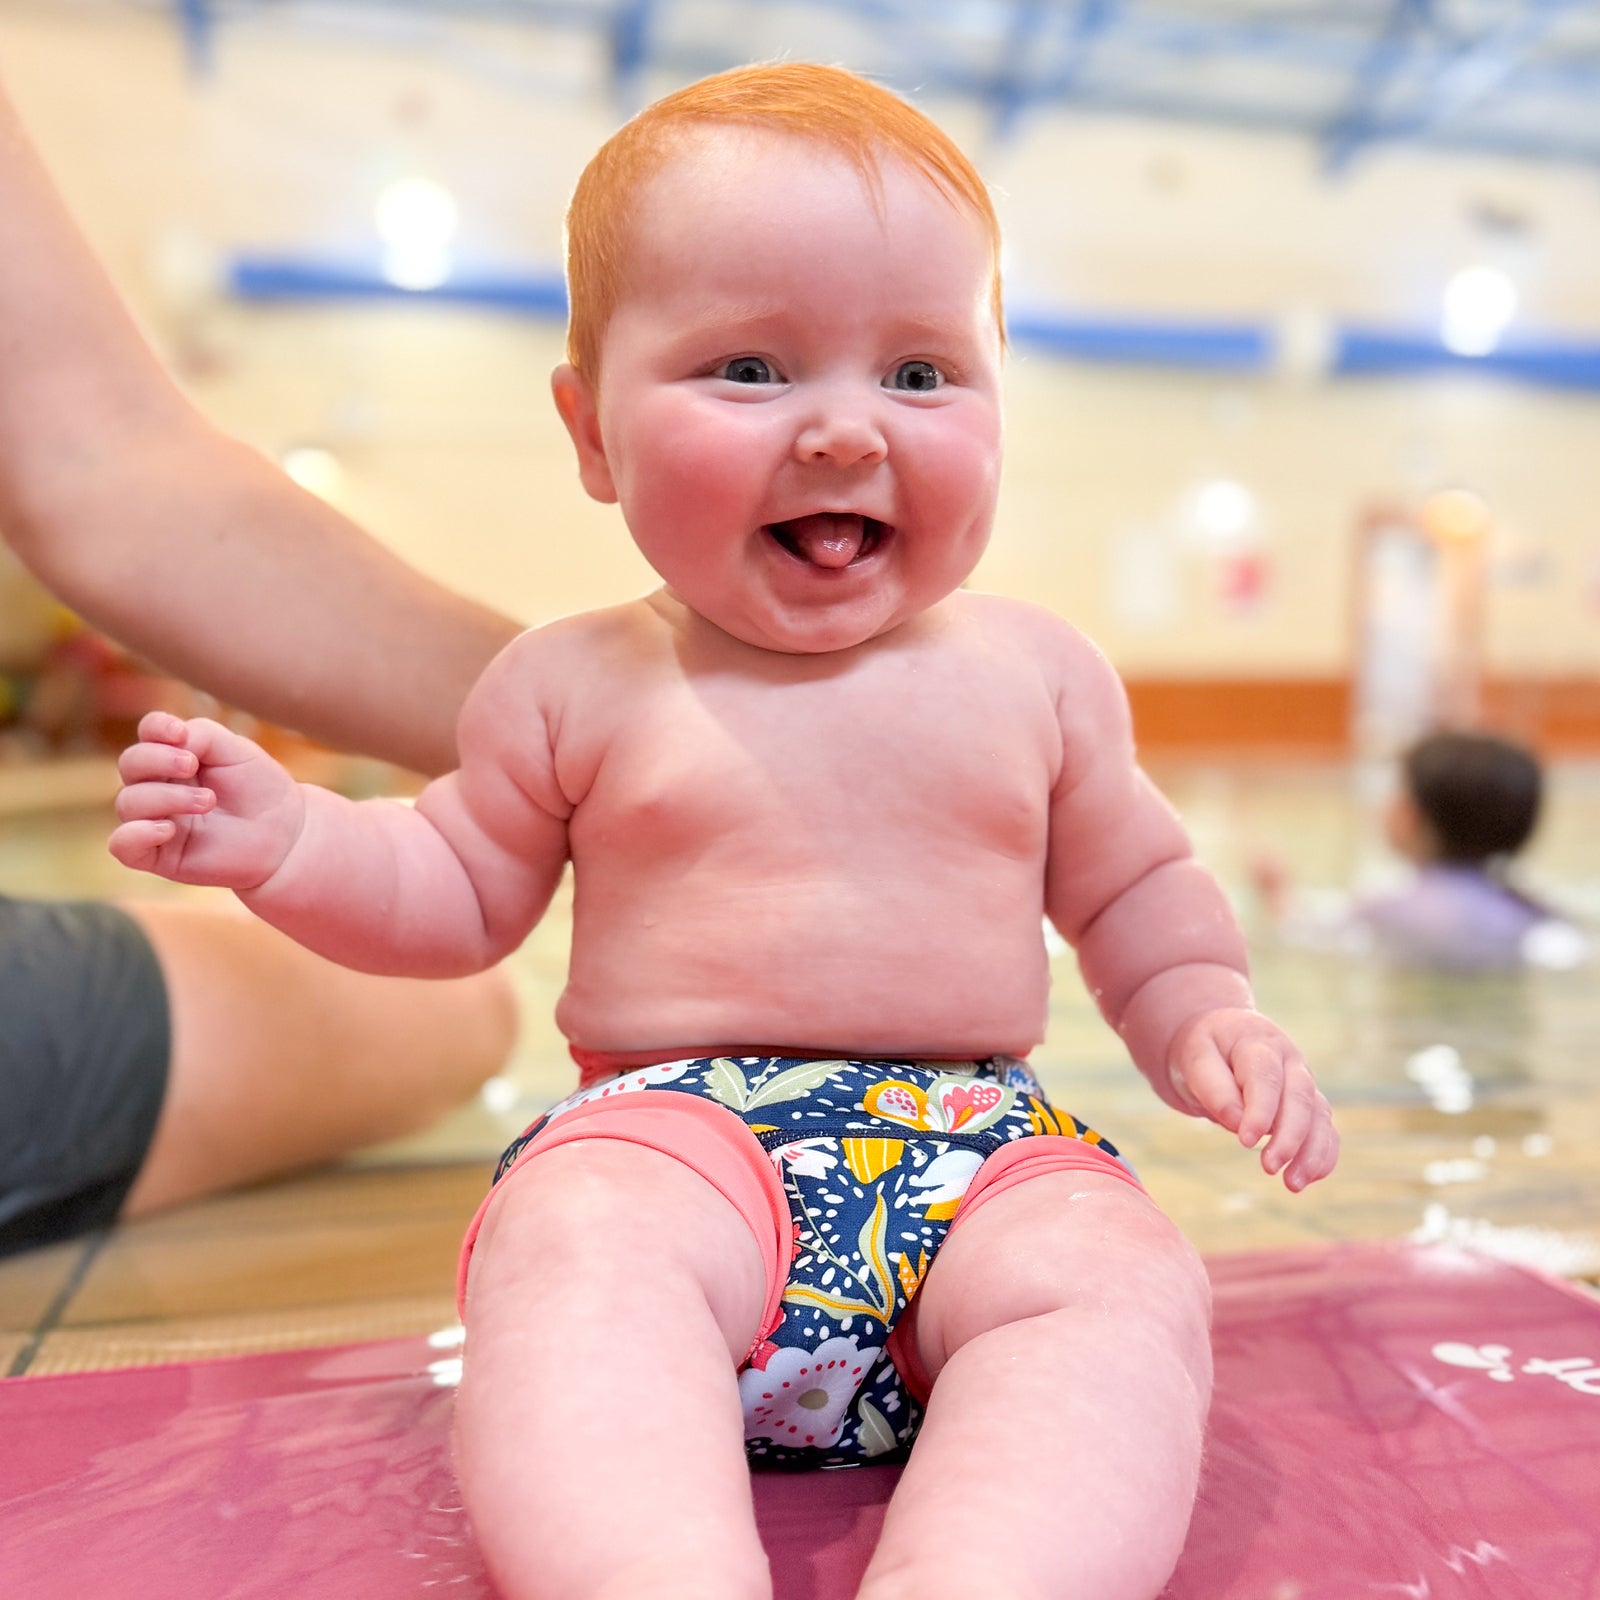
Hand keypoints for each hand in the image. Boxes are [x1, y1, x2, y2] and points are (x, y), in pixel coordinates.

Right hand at [110, 712, 304, 888]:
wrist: (286, 836)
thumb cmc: (260, 790)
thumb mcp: (236, 751)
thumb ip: (201, 735)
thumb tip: (170, 740)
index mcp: (175, 756)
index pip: (148, 733)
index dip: (155, 727)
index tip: (180, 733)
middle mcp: (159, 786)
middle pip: (130, 764)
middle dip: (158, 760)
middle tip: (192, 766)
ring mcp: (155, 820)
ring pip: (128, 802)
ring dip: (166, 797)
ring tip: (208, 802)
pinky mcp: (158, 855)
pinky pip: (122, 845)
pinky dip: (135, 834)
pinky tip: (168, 829)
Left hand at [1165, 1008, 1337, 1190]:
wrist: (1219, 1040)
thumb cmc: (1204, 1050)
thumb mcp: (1195, 1059)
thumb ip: (1214, 1088)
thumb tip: (1236, 1123)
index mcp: (1257, 1043)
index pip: (1265, 1077)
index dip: (1261, 1110)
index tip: (1246, 1141)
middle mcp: (1289, 1060)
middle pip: (1300, 1097)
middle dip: (1290, 1136)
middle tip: (1269, 1166)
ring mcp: (1303, 1082)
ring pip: (1319, 1115)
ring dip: (1312, 1152)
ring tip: (1292, 1184)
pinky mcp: (1309, 1104)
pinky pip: (1325, 1129)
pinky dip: (1323, 1155)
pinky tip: (1308, 1179)